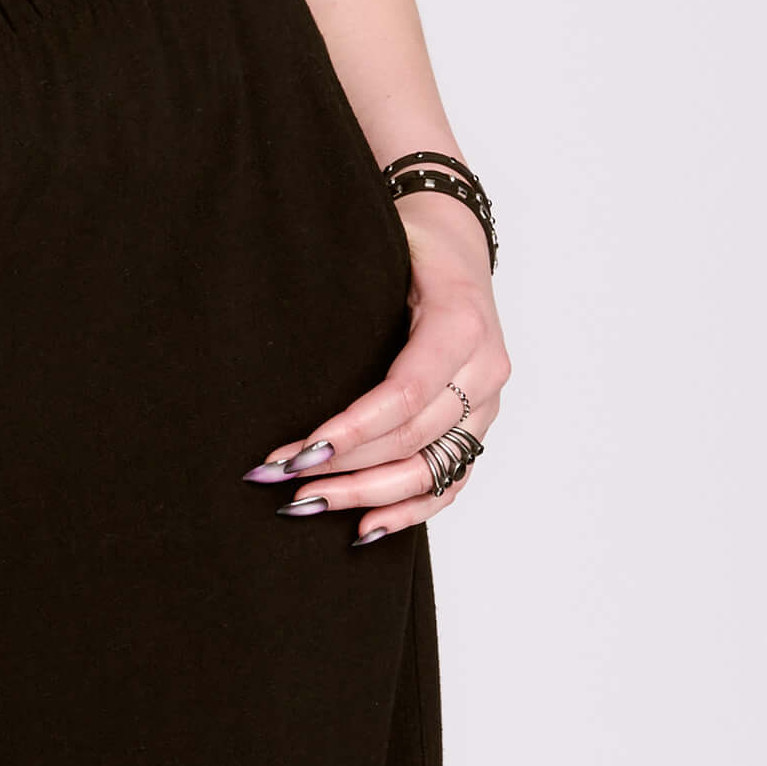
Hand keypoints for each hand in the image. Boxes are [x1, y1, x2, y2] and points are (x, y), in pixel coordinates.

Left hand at [243, 194, 509, 542]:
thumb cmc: (410, 240)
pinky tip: (366, 527)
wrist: (456, 238)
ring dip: (368, 494)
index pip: (404, 394)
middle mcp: (485, 370)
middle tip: (284, 482)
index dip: (352, 429)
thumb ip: (351, 285)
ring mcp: (487, 403)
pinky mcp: (480, 425)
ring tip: (309, 505)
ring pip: (431, 469)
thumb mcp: (385, 244)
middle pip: (413, 437)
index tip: (301, 452)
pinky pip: (451, 480)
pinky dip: (410, 509)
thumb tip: (279, 322)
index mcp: (461, 323)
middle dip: (346, 466)